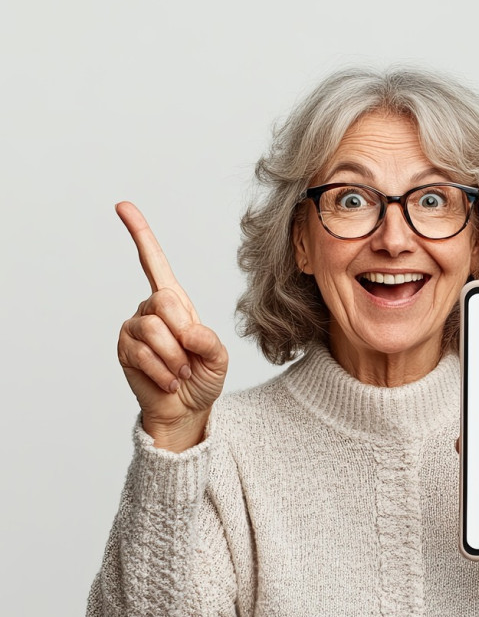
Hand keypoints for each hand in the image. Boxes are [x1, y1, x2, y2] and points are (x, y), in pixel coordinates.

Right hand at [116, 202, 227, 450]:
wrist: (186, 409)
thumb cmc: (203, 378)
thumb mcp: (218, 358)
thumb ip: (210, 341)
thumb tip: (187, 330)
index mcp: (176, 303)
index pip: (154, 263)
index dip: (140, 235)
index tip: (122, 206)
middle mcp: (151, 309)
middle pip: (164, 302)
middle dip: (183, 335)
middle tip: (190, 360)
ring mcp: (135, 328)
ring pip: (153, 331)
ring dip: (174, 359)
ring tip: (180, 373)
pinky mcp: (124, 349)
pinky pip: (142, 353)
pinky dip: (162, 372)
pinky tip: (168, 381)